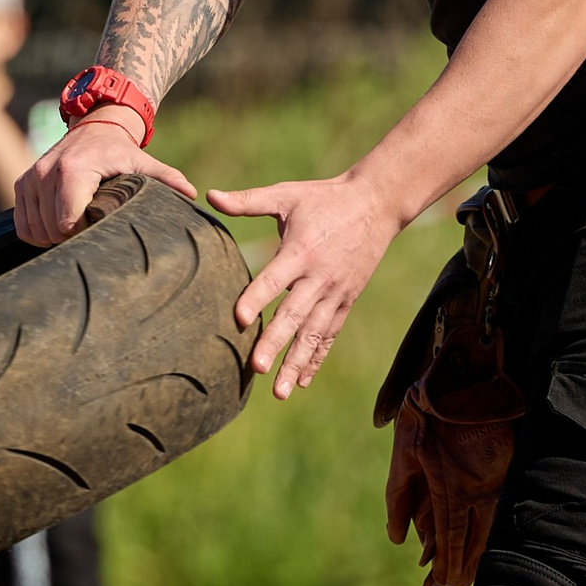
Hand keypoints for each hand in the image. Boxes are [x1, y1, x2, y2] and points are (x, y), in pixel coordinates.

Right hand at [13, 116, 194, 247]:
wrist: (93, 126)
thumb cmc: (118, 151)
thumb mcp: (143, 162)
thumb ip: (166, 178)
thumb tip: (192, 194)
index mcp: (74, 170)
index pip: (67, 222)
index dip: (84, 235)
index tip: (100, 229)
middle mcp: (46, 172)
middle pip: (52, 230)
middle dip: (70, 239)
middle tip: (90, 232)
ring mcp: (31, 178)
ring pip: (34, 231)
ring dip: (53, 239)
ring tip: (76, 231)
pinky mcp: (22, 183)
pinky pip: (22, 224)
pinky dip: (37, 233)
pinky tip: (57, 228)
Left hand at [209, 167, 400, 400]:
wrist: (376, 204)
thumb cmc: (324, 198)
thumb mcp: (286, 194)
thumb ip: (248, 201)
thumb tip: (209, 195)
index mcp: (301, 251)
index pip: (275, 279)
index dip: (257, 298)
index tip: (240, 320)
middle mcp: (319, 277)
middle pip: (294, 315)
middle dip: (276, 343)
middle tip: (256, 367)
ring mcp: (335, 292)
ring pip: (313, 334)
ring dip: (296, 362)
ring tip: (278, 391)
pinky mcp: (346, 300)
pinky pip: (329, 334)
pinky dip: (317, 358)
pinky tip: (301, 381)